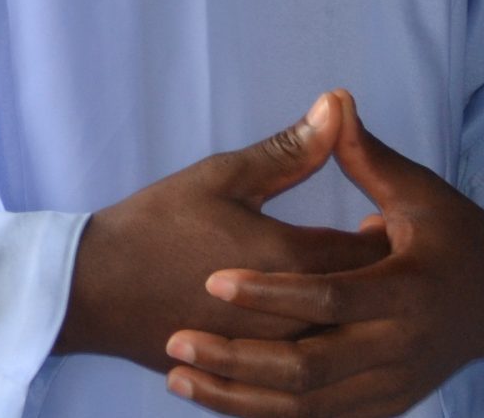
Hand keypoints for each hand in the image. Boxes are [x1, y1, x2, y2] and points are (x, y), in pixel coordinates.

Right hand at [57, 93, 389, 368]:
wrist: (96, 290)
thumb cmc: (157, 225)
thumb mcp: (222, 177)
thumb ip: (289, 150)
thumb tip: (336, 106)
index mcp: (292, 261)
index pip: (372, 253)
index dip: (387, 234)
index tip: (386, 218)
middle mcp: (293, 317)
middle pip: (365, 302)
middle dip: (376, 276)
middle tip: (373, 247)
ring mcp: (273, 354)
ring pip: (339, 341)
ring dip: (351, 315)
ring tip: (342, 285)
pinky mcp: (251, 376)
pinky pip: (306, 370)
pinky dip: (317, 344)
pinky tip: (308, 323)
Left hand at [163, 91, 483, 417]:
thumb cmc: (457, 238)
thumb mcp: (420, 194)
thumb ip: (367, 157)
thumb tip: (333, 99)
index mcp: (407, 293)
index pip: (328, 297)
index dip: (271, 291)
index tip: (213, 280)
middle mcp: (401, 350)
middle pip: (311, 367)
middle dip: (239, 360)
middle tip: (178, 342)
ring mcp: (393, 387)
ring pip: (308, 407)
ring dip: (241, 398)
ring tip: (178, 378)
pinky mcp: (382, 406)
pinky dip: (269, 414)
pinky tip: (218, 399)